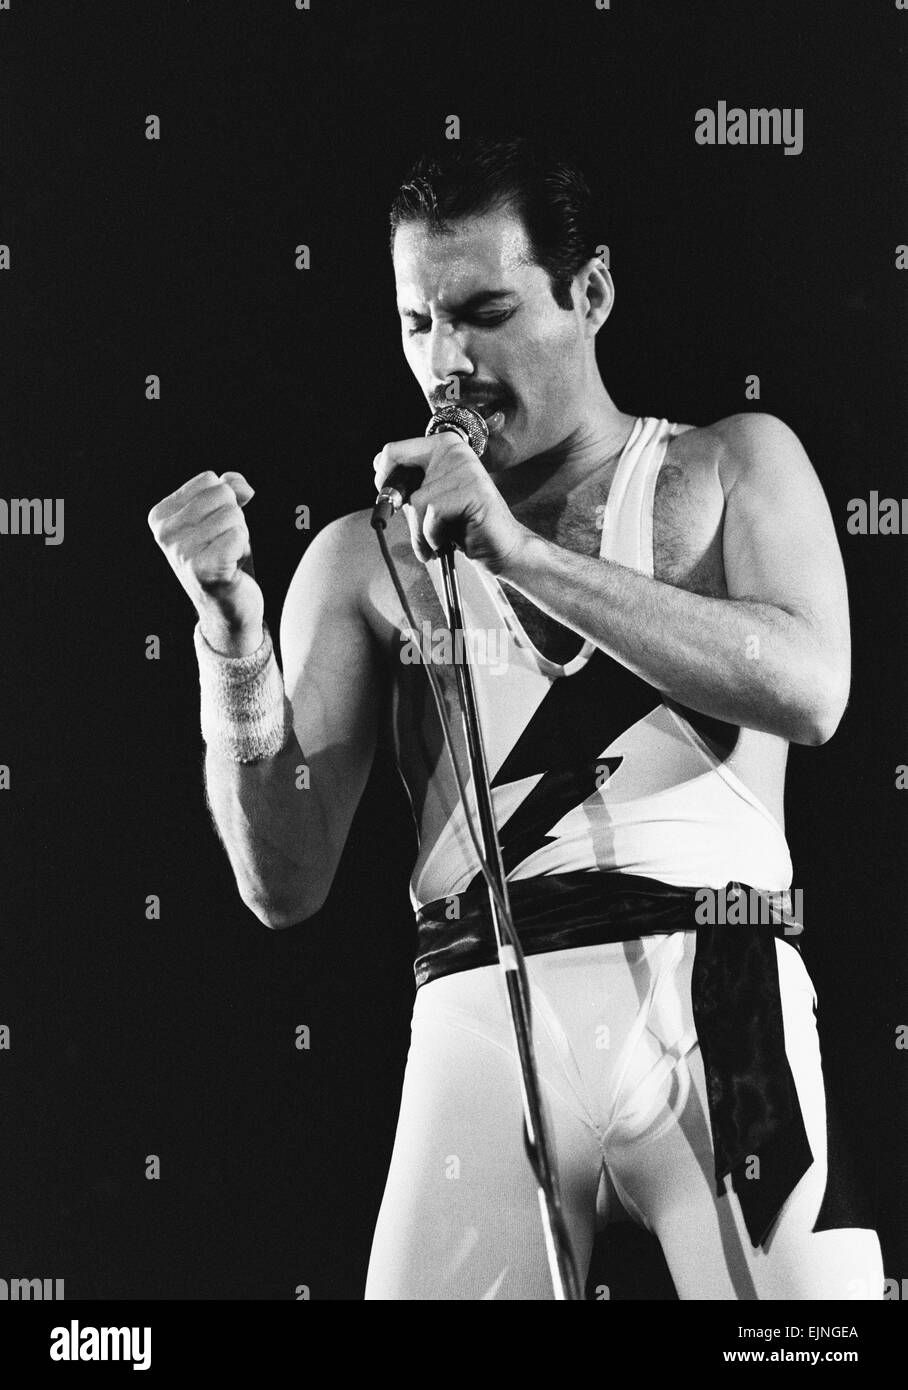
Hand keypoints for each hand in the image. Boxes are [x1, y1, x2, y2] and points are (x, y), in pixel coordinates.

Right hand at [147, 469, 264, 654]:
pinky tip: (232, 568)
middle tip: (226, 545)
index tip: (216, 529)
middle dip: (235, 518)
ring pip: (233, 515)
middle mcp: (164, 534)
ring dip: (241, 536)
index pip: (208, 480)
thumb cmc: (225, 558)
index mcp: (160, 517)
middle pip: (222, 495)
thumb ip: (229, 490)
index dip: (225, 501)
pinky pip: (238, 535)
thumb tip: (242, 488)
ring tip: (228, 557)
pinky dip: (243, 549)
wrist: (229, 609)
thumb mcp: (223, 517)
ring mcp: (181, 552)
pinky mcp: (202, 569)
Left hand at [373, 432, 530, 573]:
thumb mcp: (431, 499)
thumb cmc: (465, 525)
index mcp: (444, 445)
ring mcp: (465, 468)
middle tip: (421, 530)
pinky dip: (434, 536)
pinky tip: (448, 541)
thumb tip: (380, 471)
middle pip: (400, 479)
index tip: (394, 501)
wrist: (501, 548)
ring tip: (437, 541)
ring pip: (415, 502)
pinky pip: (432, 515)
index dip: (384, 480)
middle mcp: (454, 450)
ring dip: (421, 532)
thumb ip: (409, 483)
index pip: (392, 451)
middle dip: (404, 512)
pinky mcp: (471, 490)